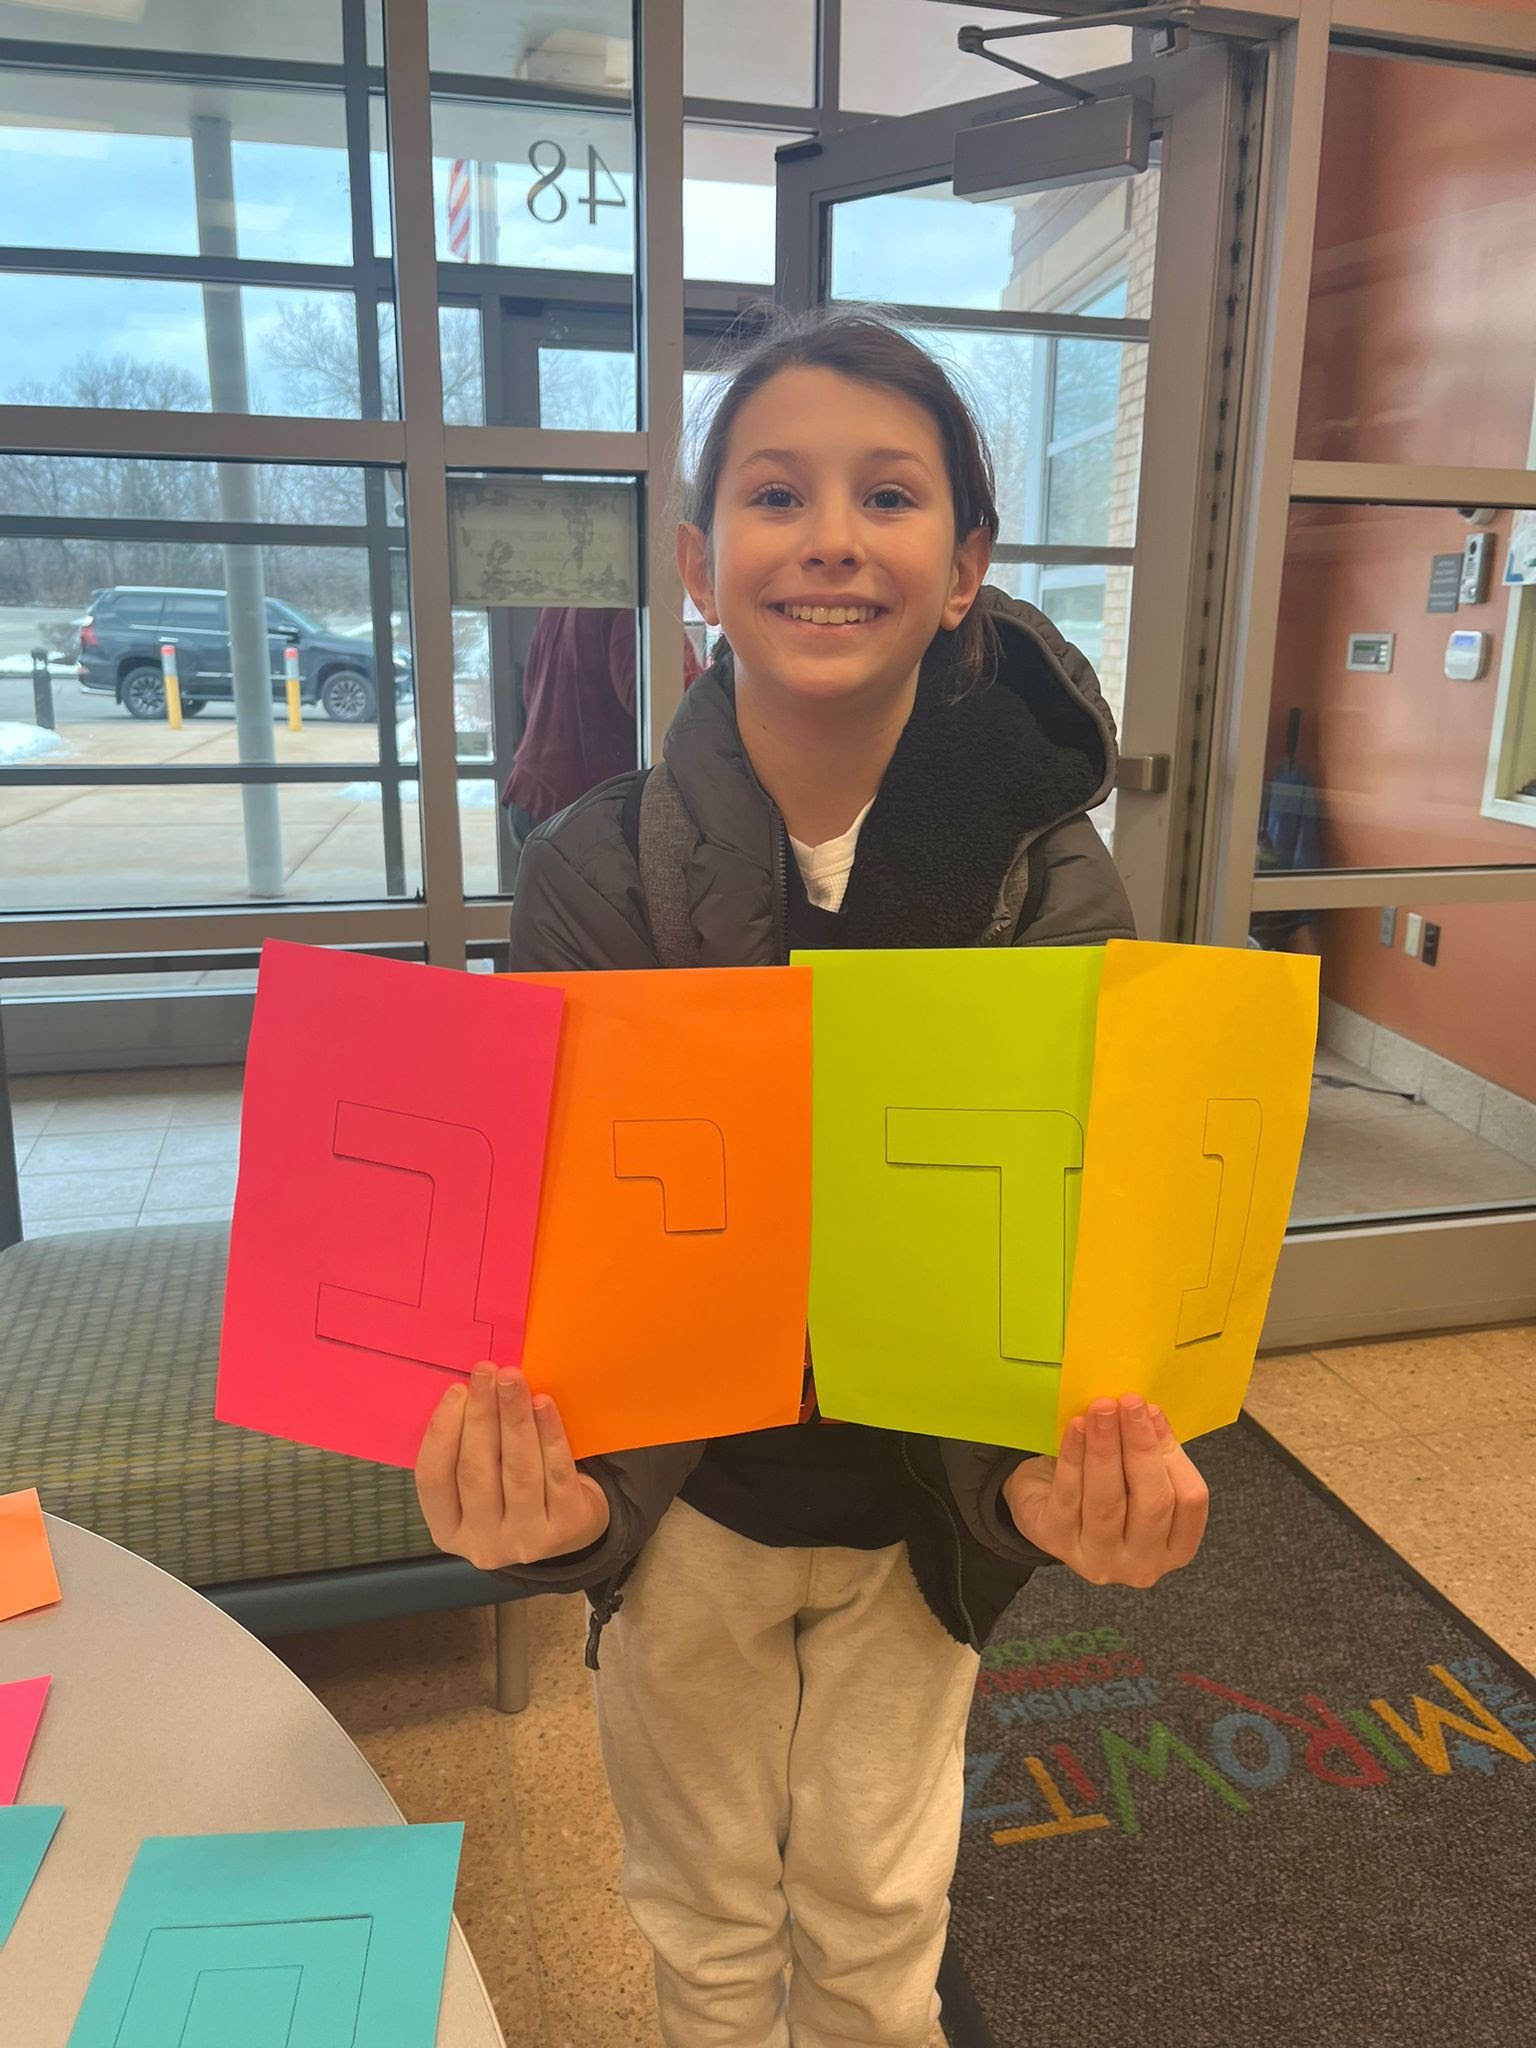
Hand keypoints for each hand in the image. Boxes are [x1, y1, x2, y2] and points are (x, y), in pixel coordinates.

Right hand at [415, 1362, 610, 1571]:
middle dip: (480, 1415)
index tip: (456, 1389)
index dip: (442, 1432)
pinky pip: (556, 1473)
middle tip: (486, 1371)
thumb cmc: (513, 1493)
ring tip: (513, 1379)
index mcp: (447, 1530)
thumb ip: (465, 1452)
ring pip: (518, 1471)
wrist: (570, 1527)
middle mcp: (482, 1543)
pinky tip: (543, 1404)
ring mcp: (525, 1540)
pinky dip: (549, 1434)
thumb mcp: (479, 1486)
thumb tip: (466, 1392)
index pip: (433, 1480)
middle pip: (476, 1472)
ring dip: (514, 1418)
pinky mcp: (565, 1527)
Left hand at [1001, 1393, 1208, 1588]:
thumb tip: (1148, 1413)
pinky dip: (1074, 1457)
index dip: (1174, 1454)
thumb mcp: (1134, 1474)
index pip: (1190, 1501)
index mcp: (1174, 1547)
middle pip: (1152, 1503)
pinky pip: (1069, 1495)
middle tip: (1130, 1403)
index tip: (1154, 1411)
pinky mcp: (1057, 1542)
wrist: (1042, 1502)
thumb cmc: (1101, 1485)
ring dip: (1107, 1448)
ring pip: (1109, 1501)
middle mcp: (1141, 1563)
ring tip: (1102, 1409)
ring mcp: (1099, 1559)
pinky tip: (1077, 1427)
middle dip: (1141, 1447)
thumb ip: (1149, 1452)